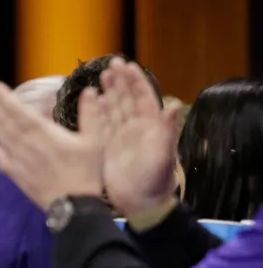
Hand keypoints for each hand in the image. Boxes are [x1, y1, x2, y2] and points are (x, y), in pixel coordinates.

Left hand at [0, 81, 105, 210]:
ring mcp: (18, 159)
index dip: (6, 99)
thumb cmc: (86, 171)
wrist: (74, 205)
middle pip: (5, 121)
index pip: (21, 112)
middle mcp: (27, 145)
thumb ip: (91, 114)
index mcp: (46, 134)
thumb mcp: (95, 140)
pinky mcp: (15, 173)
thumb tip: (89, 90)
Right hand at [97, 58, 181, 217]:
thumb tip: (173, 104)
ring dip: (109, 92)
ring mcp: (120, 137)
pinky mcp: (107, 147)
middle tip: (111, 64)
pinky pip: (102, 124)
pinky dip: (98, 111)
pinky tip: (93, 100)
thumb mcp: (164, 154)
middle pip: (127, 99)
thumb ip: (168, 130)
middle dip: (120, 81)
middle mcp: (135, 128)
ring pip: (114, 109)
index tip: (127, 65)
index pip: (143, 97)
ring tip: (101, 76)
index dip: (136, 81)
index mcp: (150, 126)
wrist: (140, 203)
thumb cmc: (155, 179)